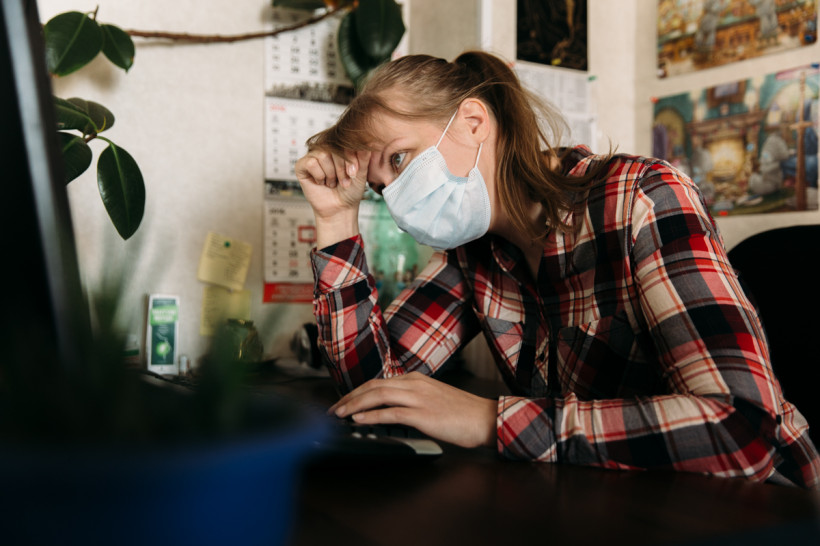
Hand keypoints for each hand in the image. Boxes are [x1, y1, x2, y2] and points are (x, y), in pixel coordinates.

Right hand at [295, 149, 370, 220]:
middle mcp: (325, 148)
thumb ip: (364, 156)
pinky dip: (319, 176)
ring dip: (330, 174)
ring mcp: (312, 156)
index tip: (353, 173)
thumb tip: (368, 141)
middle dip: (341, 168)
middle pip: (332, 148)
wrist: (340, 208)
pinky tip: (321, 183)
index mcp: (339, 147)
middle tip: (344, 182)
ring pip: (322, 156)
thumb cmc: (350, 190)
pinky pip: (311, 163)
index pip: (343, 142)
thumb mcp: (361, 172)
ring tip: (332, 183)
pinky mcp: (301, 165)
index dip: (350, 158)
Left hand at [329, 372, 496, 448]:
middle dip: (349, 397)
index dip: (357, 392)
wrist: (486, 419)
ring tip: (339, 414)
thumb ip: (413, 400)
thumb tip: (391, 411)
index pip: (378, 382)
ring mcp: (419, 398)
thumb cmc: (463, 413)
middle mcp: (415, 384)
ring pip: (378, 396)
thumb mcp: (434, 399)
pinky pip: (392, 413)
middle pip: (373, 386)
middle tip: (333, 409)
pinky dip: (372, 416)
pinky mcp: (423, 415)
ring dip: (354, 405)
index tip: (343, 402)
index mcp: (416, 379)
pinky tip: (359, 420)